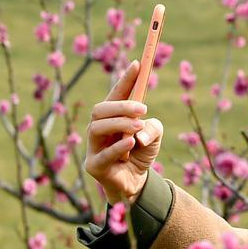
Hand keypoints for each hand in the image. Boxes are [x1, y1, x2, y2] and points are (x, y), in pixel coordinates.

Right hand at [84, 60, 165, 204]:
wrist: (136, 184)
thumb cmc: (141, 154)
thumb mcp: (154, 137)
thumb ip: (153, 128)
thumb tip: (141, 132)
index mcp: (111, 117)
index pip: (115, 94)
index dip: (126, 79)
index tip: (138, 64)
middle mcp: (98, 129)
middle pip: (100, 109)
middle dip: (121, 105)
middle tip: (143, 107)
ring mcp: (93, 146)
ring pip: (97, 127)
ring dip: (120, 124)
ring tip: (138, 127)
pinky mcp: (94, 165)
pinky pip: (103, 153)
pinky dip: (118, 146)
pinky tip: (131, 143)